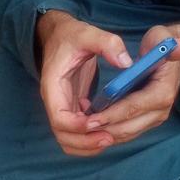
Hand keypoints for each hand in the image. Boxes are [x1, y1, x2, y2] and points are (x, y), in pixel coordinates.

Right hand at [36, 12, 130, 155]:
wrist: (59, 37)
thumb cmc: (71, 36)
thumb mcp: (87, 33)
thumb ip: (107, 43)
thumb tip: (126, 62)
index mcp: (53, 86)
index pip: (59, 118)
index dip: (78, 126)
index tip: (98, 122)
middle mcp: (55, 102)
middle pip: (63, 136)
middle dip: (85, 142)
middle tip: (110, 137)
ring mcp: (63, 108)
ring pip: (68, 140)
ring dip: (87, 146)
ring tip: (110, 138)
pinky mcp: (72, 110)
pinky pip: (76, 134)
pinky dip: (89, 140)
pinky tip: (107, 131)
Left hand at [83, 23, 179, 150]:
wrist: (169, 57)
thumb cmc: (159, 45)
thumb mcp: (160, 37)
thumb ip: (164, 42)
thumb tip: (177, 46)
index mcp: (162, 93)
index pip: (133, 108)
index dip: (110, 115)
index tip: (89, 119)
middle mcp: (160, 111)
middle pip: (127, 127)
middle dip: (102, 128)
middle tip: (78, 126)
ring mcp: (153, 119)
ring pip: (124, 134)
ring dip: (103, 132)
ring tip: (80, 125)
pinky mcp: (146, 122)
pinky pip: (125, 133)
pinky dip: (107, 131)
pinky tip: (89, 124)